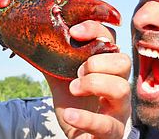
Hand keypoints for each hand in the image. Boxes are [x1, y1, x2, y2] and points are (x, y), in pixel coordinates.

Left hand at [46, 20, 131, 138]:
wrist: (78, 137)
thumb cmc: (76, 106)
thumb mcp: (62, 79)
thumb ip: (53, 59)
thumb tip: (34, 37)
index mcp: (108, 68)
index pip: (111, 40)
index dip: (95, 30)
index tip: (74, 32)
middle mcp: (119, 85)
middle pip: (124, 61)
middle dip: (97, 61)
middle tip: (77, 71)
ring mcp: (119, 109)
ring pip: (121, 88)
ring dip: (93, 84)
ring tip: (73, 88)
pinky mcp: (112, 132)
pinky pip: (106, 124)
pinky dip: (86, 118)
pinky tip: (70, 114)